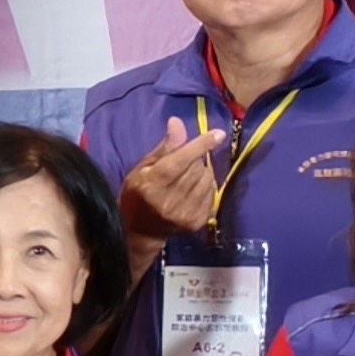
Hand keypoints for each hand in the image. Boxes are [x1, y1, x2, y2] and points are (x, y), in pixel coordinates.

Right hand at [118, 118, 224, 243]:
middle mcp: (170, 200)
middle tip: (186, 162)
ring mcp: (185, 213)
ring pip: (207, 180)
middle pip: (197, 168)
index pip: (181, 160)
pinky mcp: (196, 222)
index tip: (218, 134)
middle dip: (196, 159)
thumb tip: (177, 122)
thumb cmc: (137, 195)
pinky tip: (194, 189)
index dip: (200, 145)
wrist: (139, 232)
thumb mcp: (142, 169)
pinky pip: (212, 194)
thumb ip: (165, 148)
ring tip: (189, 176)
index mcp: (152, 184)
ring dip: (202, 172)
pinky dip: (206, 187)